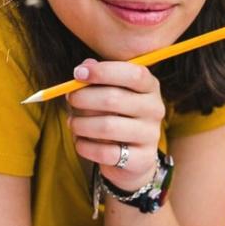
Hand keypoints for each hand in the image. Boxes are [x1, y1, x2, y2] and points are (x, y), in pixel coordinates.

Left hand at [65, 59, 165, 192]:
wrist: (132, 157)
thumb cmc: (116, 115)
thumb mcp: (109, 92)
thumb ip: (98, 78)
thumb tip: (84, 66)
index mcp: (150, 87)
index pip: (133, 74)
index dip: (103, 71)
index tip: (77, 73)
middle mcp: (155, 109)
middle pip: (113, 99)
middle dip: (83, 99)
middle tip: (69, 100)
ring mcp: (151, 135)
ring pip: (107, 127)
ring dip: (81, 124)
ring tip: (73, 123)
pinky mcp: (142, 159)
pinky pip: (105, 152)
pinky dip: (85, 146)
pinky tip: (80, 142)